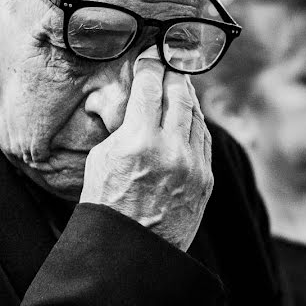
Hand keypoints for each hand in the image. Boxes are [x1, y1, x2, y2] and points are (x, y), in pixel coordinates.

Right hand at [80, 46, 213, 250]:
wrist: (130, 252)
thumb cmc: (105, 203)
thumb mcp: (100, 158)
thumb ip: (120, 125)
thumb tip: (129, 99)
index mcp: (138, 141)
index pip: (150, 87)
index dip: (152, 65)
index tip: (152, 53)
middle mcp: (170, 150)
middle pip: (179, 96)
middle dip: (174, 74)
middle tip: (172, 59)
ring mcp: (192, 165)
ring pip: (196, 116)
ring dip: (188, 96)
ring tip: (181, 83)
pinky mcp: (206, 180)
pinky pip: (204, 139)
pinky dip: (197, 121)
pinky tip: (190, 113)